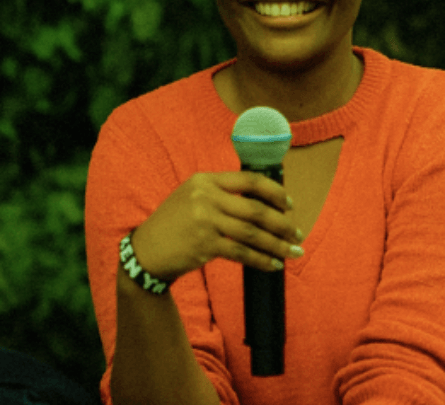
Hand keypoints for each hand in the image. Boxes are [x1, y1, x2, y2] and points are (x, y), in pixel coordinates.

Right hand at [130, 171, 303, 280]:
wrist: (146, 250)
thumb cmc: (175, 222)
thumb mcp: (193, 196)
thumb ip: (223, 194)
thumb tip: (264, 203)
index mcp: (206, 180)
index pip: (250, 180)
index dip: (275, 192)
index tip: (290, 204)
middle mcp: (206, 197)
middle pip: (256, 209)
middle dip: (282, 223)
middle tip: (298, 234)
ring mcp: (205, 221)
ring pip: (252, 233)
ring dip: (277, 244)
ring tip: (294, 252)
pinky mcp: (204, 245)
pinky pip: (241, 252)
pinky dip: (260, 260)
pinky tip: (273, 264)